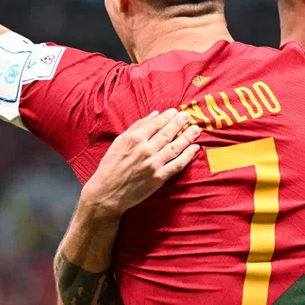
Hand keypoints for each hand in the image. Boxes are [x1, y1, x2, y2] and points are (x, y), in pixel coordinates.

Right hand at [82, 109, 201, 216]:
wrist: (108, 192)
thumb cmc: (111, 166)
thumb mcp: (120, 141)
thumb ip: (137, 126)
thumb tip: (155, 114)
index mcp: (134, 139)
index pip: (156, 123)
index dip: (168, 116)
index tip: (176, 111)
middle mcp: (145, 150)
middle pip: (168, 133)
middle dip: (180, 123)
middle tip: (188, 116)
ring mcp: (153, 164)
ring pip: (175, 147)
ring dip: (188, 137)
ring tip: (196, 129)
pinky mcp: (159, 177)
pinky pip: (177, 164)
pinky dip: (188, 156)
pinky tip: (195, 148)